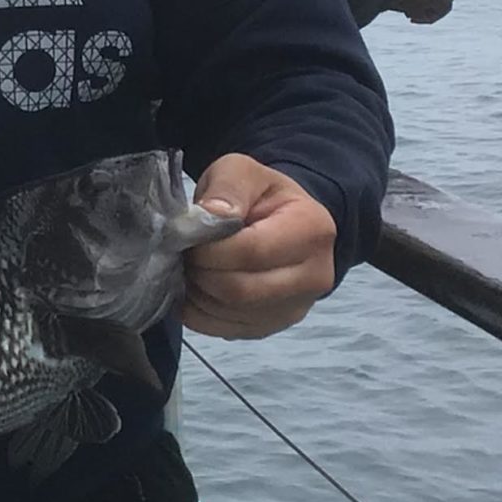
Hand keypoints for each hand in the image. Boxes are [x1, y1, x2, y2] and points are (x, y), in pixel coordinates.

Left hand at [183, 154, 337, 338]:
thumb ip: (228, 187)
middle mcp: (314, 276)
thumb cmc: (260, 195)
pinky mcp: (272, 327)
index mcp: (312, 229)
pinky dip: (200, 311)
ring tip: (193, 266)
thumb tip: (211, 216)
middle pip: (240, 290)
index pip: (250, 252)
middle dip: (201, 272)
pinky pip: (224, 329)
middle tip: (187, 253)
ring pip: (229, 313)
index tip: (190, 236)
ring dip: (198, 292)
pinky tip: (198, 286)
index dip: (209, 248)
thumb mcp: (242, 171)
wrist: (279, 221)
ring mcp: (296, 308)